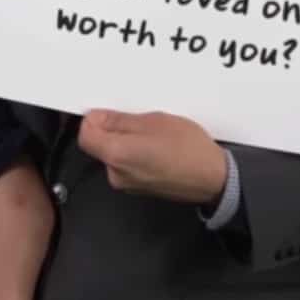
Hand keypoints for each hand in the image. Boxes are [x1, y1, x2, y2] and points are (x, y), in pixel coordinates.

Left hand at [77, 109, 226, 204]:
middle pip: (99, 145)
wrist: (213, 179)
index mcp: (117, 155)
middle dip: (113, 129)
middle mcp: (116, 174)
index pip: (86, 135)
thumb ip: (120, 121)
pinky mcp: (138, 188)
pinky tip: (156, 147)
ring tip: (153, 133)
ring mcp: (127, 184)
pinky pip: (126, 165)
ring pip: (114, 154)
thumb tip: (96, 117)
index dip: (94, 119)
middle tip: (138, 119)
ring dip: (126, 142)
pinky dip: (135, 154)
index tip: (109, 111)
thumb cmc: (188, 149)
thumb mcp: (154, 122)